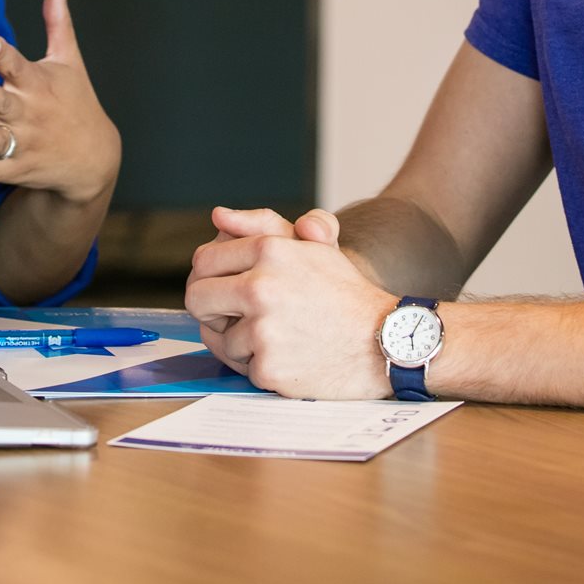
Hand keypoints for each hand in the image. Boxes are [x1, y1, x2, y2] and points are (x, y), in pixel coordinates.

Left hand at [0, 0, 120, 205]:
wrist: (92, 159)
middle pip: (3, 104)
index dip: (2, 54)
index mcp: (38, 84)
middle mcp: (28, 113)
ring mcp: (21, 144)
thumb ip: (57, 21)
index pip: (18, 65)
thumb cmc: (77, 102)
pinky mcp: (12, 168)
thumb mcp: (70, 60)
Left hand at [185, 205, 396, 398]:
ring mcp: (264, 330)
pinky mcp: (268, 367)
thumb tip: (219, 215)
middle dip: (210, 310)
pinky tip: (289, 358)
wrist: (385, 340)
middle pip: (197, 299)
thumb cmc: (346, 293)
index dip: (210, 277)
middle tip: (232, 317)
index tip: (223, 289)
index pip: (204, 261)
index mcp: (269, 251)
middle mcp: (261, 287)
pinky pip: (243, 368)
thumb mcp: (313, 247)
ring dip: (242, 342)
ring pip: (220, 338)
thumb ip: (262, 224)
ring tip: (279, 337)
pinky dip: (262, 367)